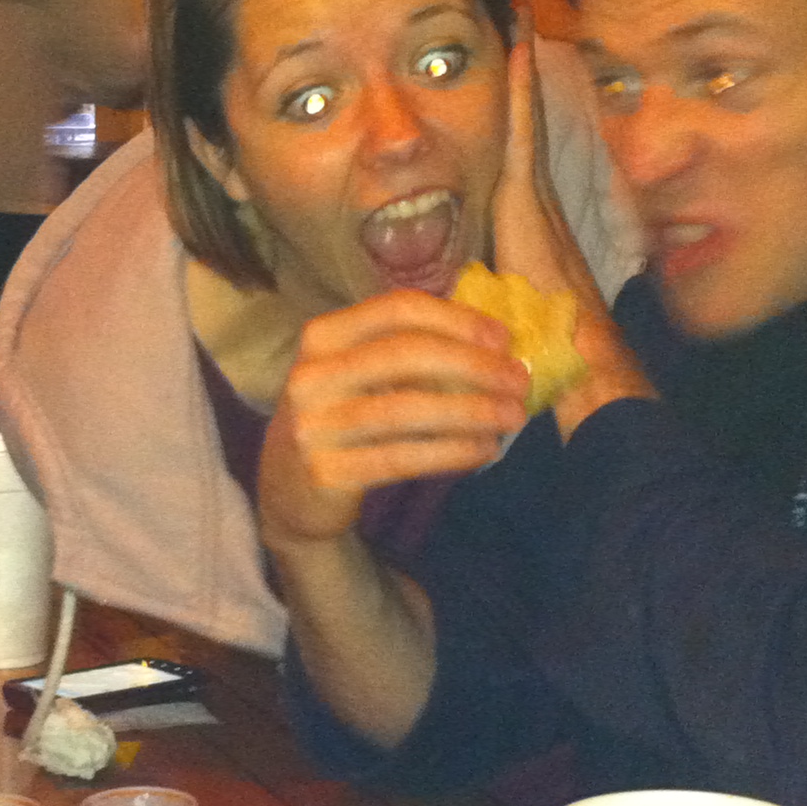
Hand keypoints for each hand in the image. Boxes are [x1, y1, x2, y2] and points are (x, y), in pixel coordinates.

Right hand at [257, 291, 528, 555]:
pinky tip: (483, 449)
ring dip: (470, 411)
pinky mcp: (326, 472)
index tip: (503, 338)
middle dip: (473, 365)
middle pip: (405, 355)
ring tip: (512, 417)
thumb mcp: (354, 376)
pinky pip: (401, 457)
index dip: (455, 319)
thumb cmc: (340, 421)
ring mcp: (314, 426)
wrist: (287, 494)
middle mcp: (312, 376)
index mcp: (322, 338)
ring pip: (406, 409)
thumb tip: (492, 342)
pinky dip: (450, 451)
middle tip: (519, 381)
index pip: (395, 311)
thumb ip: (404, 353)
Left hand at [496, 30, 657, 439]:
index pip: (517, 150)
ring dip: (521, 69)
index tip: (510, 66)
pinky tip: (517, 49)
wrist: (572, 351)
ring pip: (524, 116)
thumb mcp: (496, 300)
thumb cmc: (536, 340)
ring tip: (519, 18)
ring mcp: (534, 191)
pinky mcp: (526, 194)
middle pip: (525, 120)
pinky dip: (519, 90)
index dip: (515, 109)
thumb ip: (477, 283)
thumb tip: (451, 286)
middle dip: (522, 73)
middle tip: (520, 19)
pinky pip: (520, 129)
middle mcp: (535, 196)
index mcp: (527, 218)